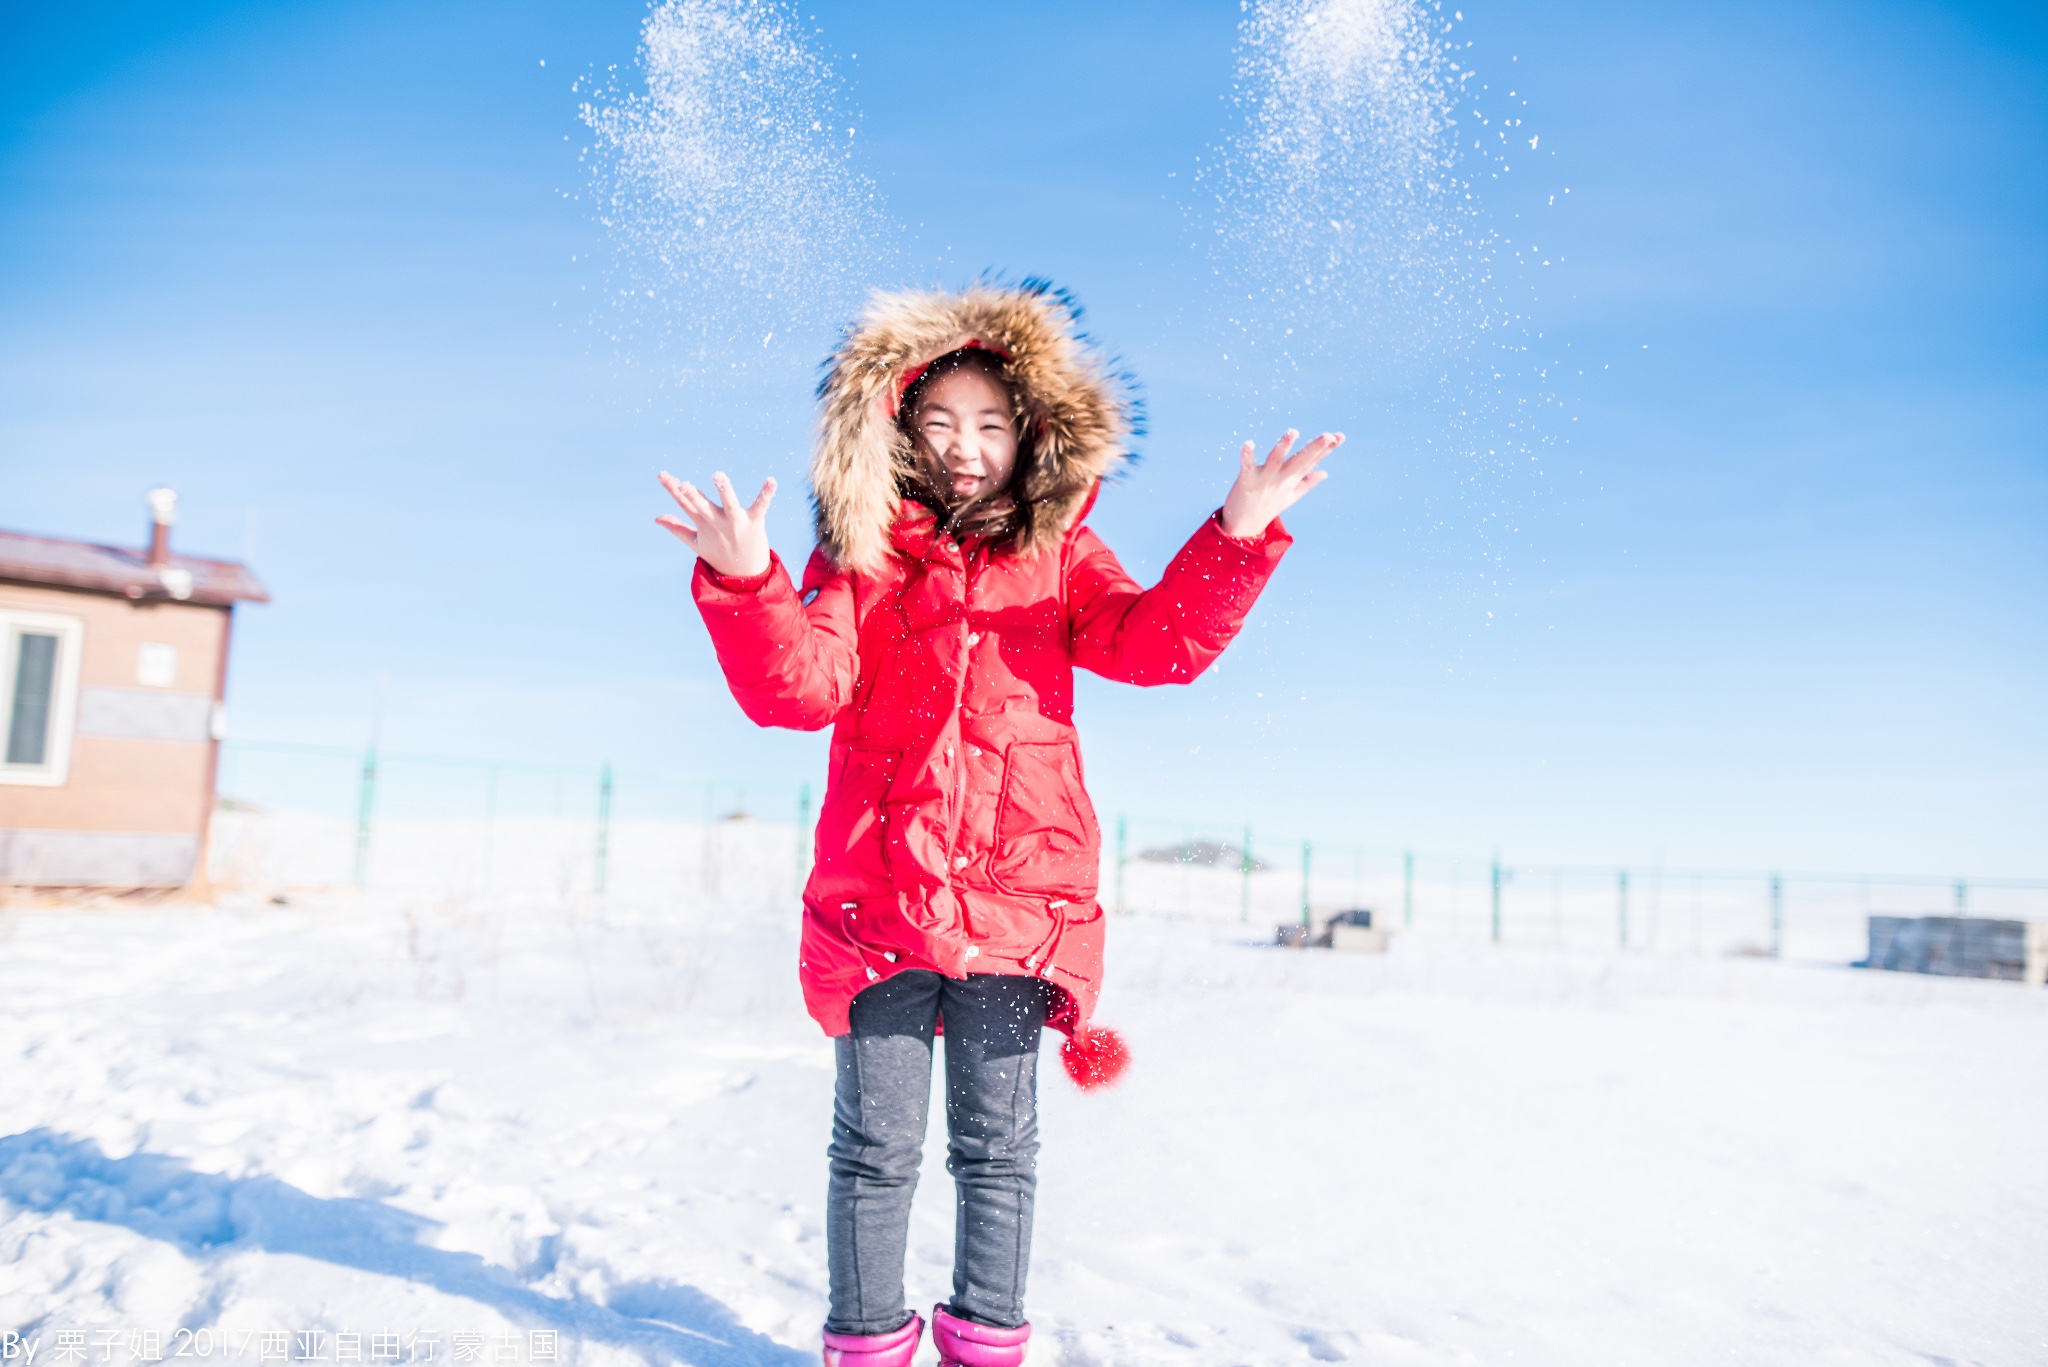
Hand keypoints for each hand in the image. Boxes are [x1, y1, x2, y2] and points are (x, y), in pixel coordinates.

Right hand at [657, 470, 776, 577]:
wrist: (745, 577)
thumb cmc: (719, 556)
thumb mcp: (696, 542)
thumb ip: (677, 528)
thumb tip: (657, 518)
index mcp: (703, 523)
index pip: (685, 503)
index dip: (672, 489)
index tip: (662, 474)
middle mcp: (718, 522)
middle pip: (702, 505)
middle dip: (692, 495)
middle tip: (683, 484)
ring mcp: (736, 522)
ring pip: (729, 503)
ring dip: (724, 489)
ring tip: (718, 475)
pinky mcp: (754, 523)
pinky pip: (761, 506)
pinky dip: (766, 494)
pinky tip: (771, 480)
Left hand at [1220, 429, 1340, 538]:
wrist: (1244, 526)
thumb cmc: (1268, 506)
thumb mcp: (1291, 495)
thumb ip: (1307, 482)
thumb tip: (1324, 472)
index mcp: (1292, 479)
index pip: (1312, 461)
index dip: (1327, 449)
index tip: (1340, 436)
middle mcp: (1281, 478)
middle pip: (1300, 460)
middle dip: (1314, 447)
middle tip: (1328, 435)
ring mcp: (1264, 478)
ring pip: (1276, 459)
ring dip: (1284, 445)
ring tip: (1293, 431)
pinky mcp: (1246, 479)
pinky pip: (1247, 465)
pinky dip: (1247, 455)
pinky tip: (1249, 443)